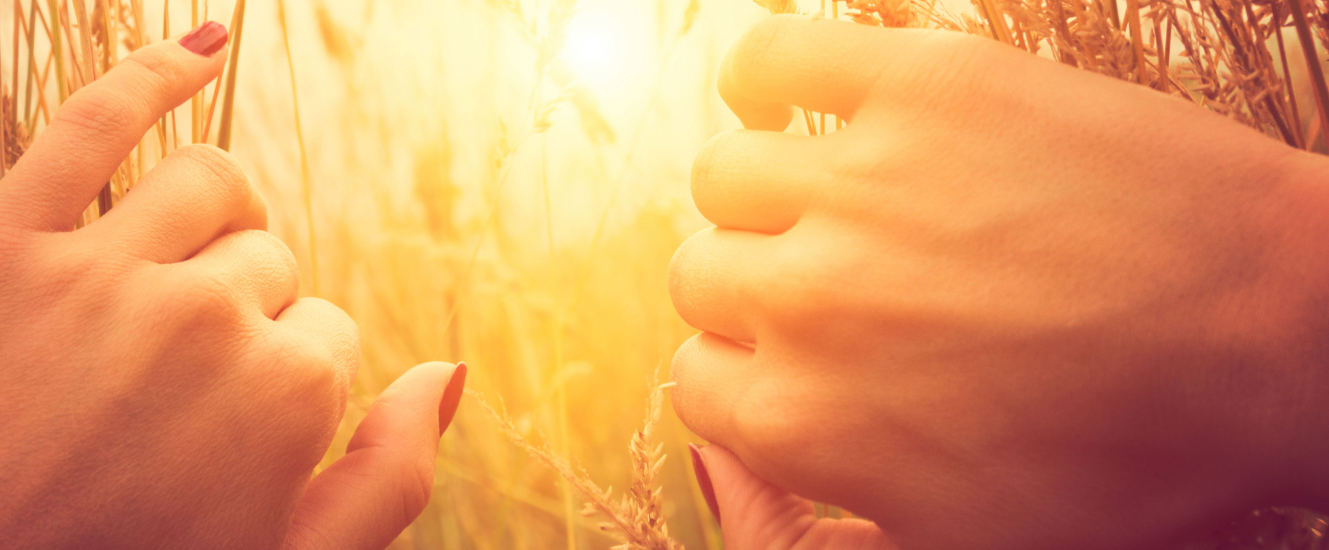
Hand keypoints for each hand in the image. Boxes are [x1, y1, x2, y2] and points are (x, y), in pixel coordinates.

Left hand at [0, 25, 463, 549]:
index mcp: (284, 395)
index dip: (280, 386)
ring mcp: (96, 269)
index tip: (217, 435)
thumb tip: (452, 371)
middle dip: (239, 318)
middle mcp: (203, 316)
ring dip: (215, 221)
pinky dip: (155, 68)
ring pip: (208, 185)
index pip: (324, 335)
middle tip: (166, 395)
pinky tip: (203, 47)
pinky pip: (95, 119)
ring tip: (177, 272)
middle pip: (265, 266)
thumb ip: (389, 479)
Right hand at [670, 14, 1328, 549]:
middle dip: (761, 289)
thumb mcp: (962, 538)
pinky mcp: (920, 85)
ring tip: (836, 200)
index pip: (696, 382)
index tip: (799, 352)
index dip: (751, 370)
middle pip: (703, 277)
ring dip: (767, 195)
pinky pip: (770, 59)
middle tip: (842, 284)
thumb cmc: (1136, 456)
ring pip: (724, 176)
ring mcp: (856, 183)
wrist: (1281, 333)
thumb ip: (822, 525)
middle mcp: (803, 302)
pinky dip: (762, 79)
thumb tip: (726, 463)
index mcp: (801, 423)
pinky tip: (793, 105)